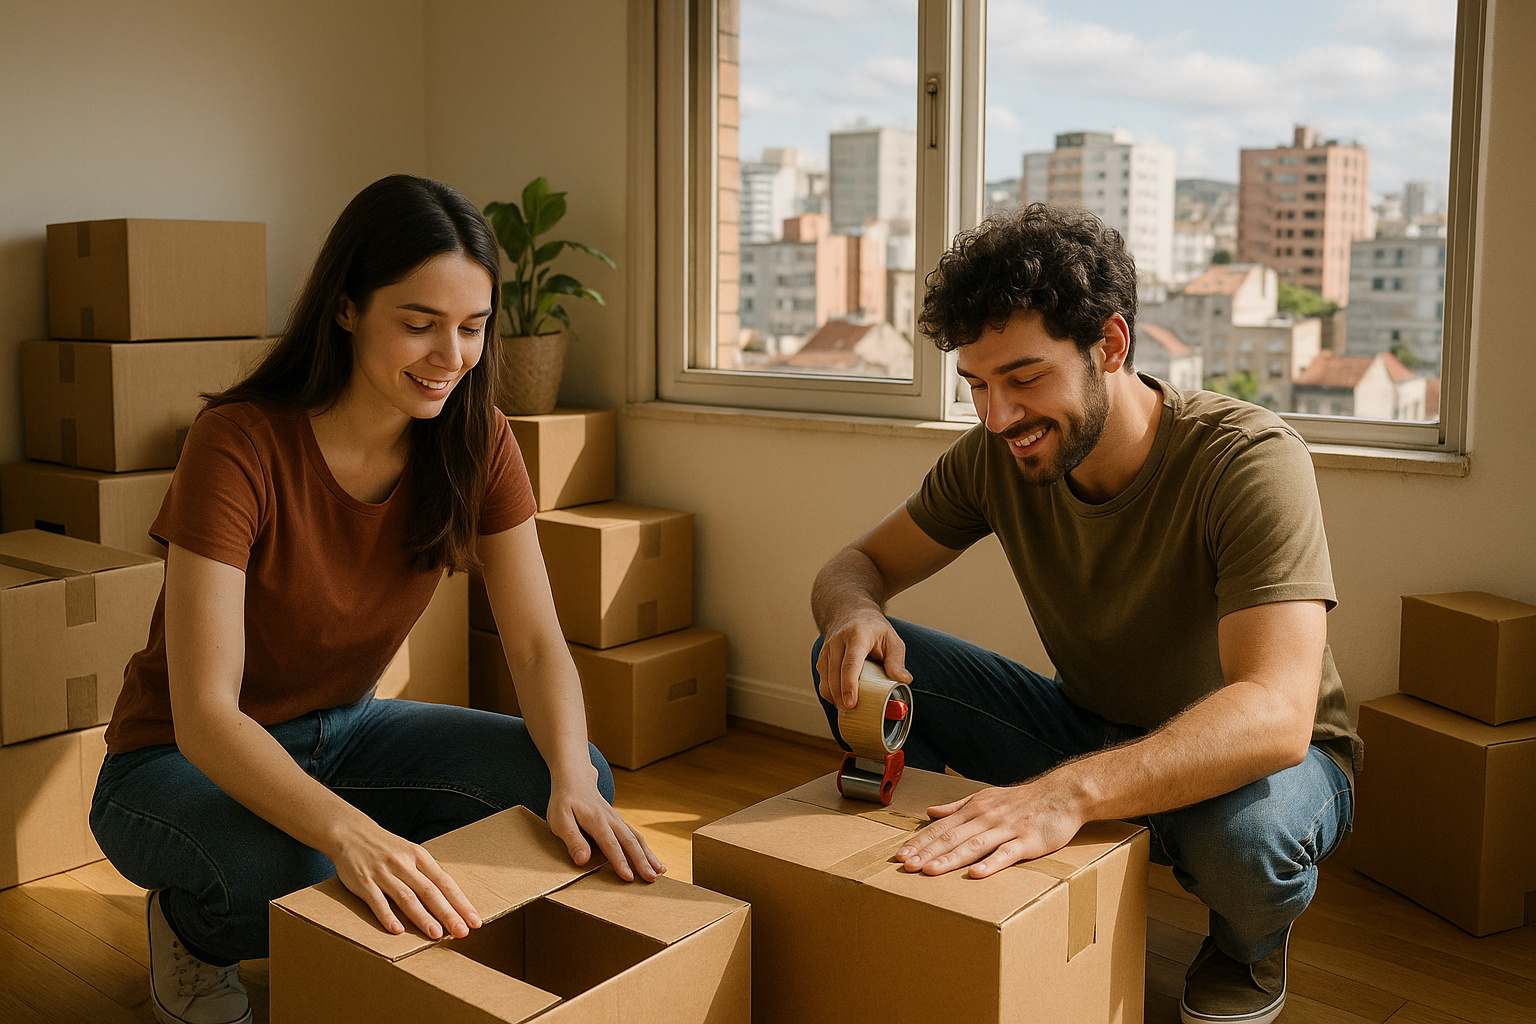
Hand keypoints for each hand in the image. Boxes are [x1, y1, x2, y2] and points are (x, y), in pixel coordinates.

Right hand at [330, 821, 480, 938]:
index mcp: (420, 856)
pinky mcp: (364, 882)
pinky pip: (377, 901)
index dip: (460, 903)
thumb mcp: (411, 854)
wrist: (351, 833)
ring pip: (406, 897)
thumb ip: (426, 875)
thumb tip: (449, 901)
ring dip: (422, 917)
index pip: (445, 882)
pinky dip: (387, 916)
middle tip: (462, 932)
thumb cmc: (387, 848)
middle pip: (430, 891)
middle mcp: (404, 864)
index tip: (474, 920)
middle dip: (447, 913)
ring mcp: (383, 873)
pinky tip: (397, 930)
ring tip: (436, 934)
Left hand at [547, 776, 664, 882]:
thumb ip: (572, 840)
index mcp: (596, 820)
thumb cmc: (565, 802)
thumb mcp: (559, 820)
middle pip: (630, 841)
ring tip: (659, 872)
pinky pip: (636, 836)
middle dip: (642, 861)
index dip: (620, 861)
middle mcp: (611, 819)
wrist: (575, 779)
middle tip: (651, 879)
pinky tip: (653, 860)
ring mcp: (618, 820)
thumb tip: (583, 861)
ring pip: (637, 838)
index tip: (629, 878)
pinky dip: (646, 849)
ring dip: (648, 855)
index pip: (610, 844)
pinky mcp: (620, 822)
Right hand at [816, 610, 912, 708]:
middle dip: (840, 696)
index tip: (851, 703)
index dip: (849, 685)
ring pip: (825, 678)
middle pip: (835, 674)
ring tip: (846, 709)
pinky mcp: (822, 657)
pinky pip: (822, 678)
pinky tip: (839, 699)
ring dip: (833, 696)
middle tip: (850, 712)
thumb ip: (897, 661)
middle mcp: (838, 641)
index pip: (850, 663)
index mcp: (857, 635)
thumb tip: (904, 681)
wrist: (851, 611)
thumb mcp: (892, 640)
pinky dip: (829, 691)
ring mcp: (827, 648)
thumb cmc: (874, 628)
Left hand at [894, 775, 1085, 877]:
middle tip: (904, 866)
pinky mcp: (1028, 841)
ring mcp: (1007, 830)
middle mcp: (987, 818)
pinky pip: (1007, 854)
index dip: (920, 842)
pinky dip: (991, 863)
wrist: (1062, 794)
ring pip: (973, 845)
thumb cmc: (1022, 800)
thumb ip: (957, 807)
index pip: (941, 828)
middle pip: (951, 837)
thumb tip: (930, 812)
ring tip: (929, 871)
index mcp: (975, 809)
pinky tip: (976, 874)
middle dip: (926, 852)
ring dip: (950, 859)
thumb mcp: (986, 797)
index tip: (899, 855)